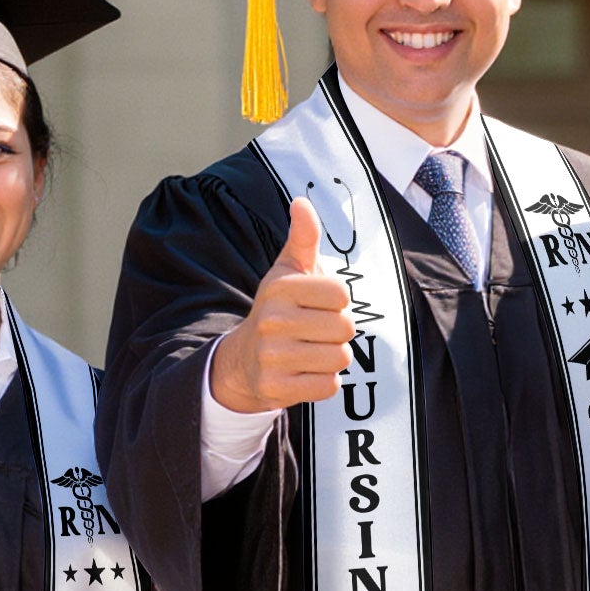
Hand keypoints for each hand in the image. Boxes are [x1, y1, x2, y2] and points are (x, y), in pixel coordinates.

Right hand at [208, 198, 356, 412]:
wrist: (244, 359)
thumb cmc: (278, 309)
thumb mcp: (288, 271)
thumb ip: (303, 238)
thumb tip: (302, 202)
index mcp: (280, 288)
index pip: (342, 294)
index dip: (338, 301)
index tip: (317, 304)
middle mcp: (273, 320)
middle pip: (346, 327)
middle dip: (338, 331)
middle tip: (315, 331)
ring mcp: (272, 357)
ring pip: (340, 358)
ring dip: (333, 357)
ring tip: (310, 350)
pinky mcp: (276, 388)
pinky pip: (329, 386)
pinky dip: (324, 382)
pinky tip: (305, 372)